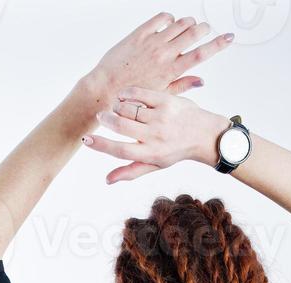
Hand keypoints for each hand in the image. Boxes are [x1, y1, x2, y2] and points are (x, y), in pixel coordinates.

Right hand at [82, 88, 228, 182]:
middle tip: (101, 116)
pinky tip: (123, 96)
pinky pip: (139, 94)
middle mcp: (155, 136)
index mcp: (151, 154)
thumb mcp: (154, 165)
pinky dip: (127, 94)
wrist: (204, 135)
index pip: (121, 151)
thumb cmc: (175, 151)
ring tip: (117, 108)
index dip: (101, 146)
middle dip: (106, 120)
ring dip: (117, 106)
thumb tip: (107, 180)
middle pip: (121, 126)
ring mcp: (161, 117)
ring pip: (128, 108)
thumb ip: (130, 171)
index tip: (86, 140)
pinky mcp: (167, 100)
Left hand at [85, 12, 233, 101]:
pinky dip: (169, 18)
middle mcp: (164, 54)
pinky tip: (170, 23)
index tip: (230, 37)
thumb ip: (182, 85)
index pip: (201, 53)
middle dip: (203, 28)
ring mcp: (152, 42)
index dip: (218, 44)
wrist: (105, 90)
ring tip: (189, 26)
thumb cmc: (133, 99)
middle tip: (206, 29)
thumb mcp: (161, 97)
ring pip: (179, 23)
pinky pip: (161, 18)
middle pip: (193, 33)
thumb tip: (201, 79)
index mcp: (172, 71)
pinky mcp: (140, 34)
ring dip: (188, 22)